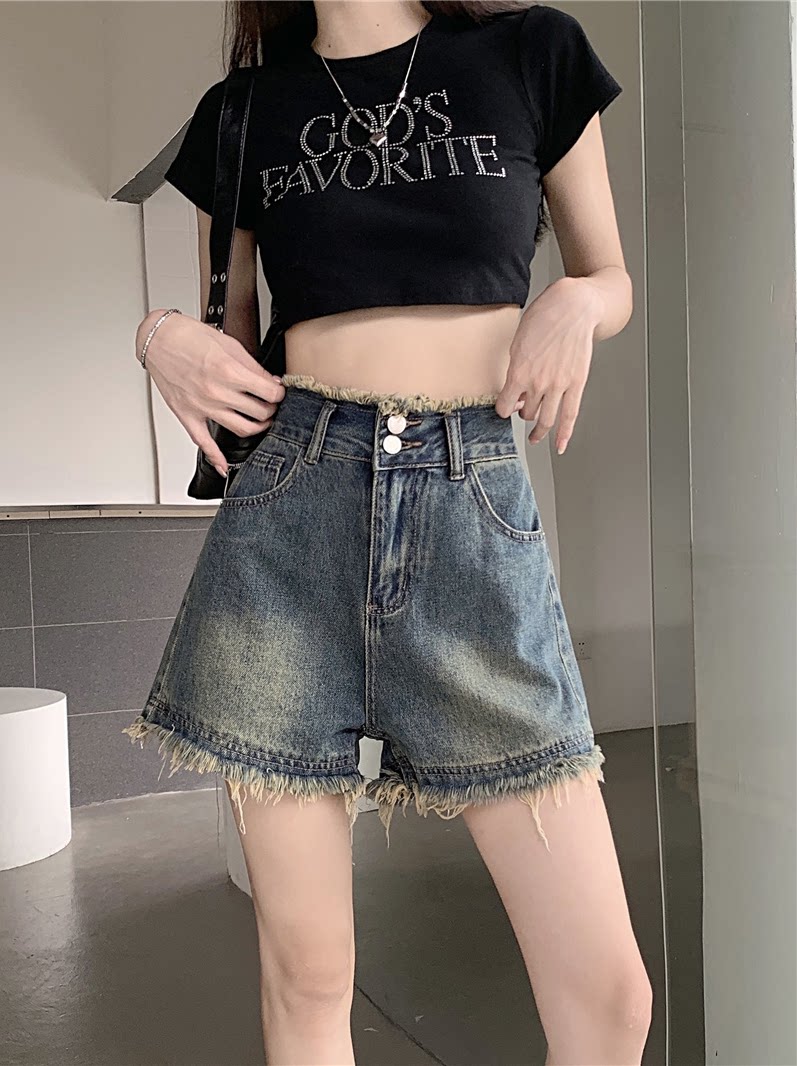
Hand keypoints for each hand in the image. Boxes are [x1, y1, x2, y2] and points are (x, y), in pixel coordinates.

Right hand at [137, 311, 284, 476]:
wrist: (159, 339)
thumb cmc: (189, 337)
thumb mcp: (229, 345)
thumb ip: (252, 367)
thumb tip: (270, 381)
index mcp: (230, 372)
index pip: (270, 393)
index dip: (280, 392)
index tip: (279, 391)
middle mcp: (217, 393)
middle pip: (260, 413)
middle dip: (271, 408)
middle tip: (271, 403)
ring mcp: (203, 408)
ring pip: (242, 429)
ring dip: (257, 427)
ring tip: (260, 420)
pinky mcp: (188, 416)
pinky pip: (204, 443)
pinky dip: (216, 458)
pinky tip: (225, 466)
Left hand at [495, 276, 603, 454]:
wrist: (575, 306)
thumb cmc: (545, 316)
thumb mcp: (519, 340)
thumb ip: (516, 368)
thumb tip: (516, 387)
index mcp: (519, 371)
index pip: (505, 405)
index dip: (503, 409)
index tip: (505, 408)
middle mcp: (538, 383)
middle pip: (526, 413)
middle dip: (523, 412)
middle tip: (523, 409)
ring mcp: (559, 385)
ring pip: (545, 419)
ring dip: (538, 431)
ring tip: (535, 438)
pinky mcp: (577, 384)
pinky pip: (570, 416)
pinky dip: (565, 434)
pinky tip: (559, 446)